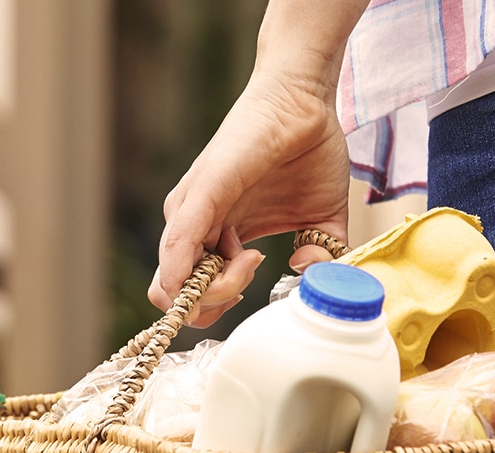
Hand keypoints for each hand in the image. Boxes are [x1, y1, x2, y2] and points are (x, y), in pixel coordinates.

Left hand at [149, 69, 350, 324]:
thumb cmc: (309, 154)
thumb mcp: (320, 220)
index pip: (192, 293)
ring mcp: (192, 208)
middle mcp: (196, 225)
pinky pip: (179, 241)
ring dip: (215, 290)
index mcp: (218, 236)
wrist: (308, 104)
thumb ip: (319, 255)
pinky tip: (209, 275)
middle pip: (176, 296)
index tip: (256, 289)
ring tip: (253, 260)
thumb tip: (309, 276)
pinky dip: (183, 271)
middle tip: (255, 274)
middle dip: (213, 305)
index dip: (218, 306)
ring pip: (174, 281)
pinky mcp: (201, 190)